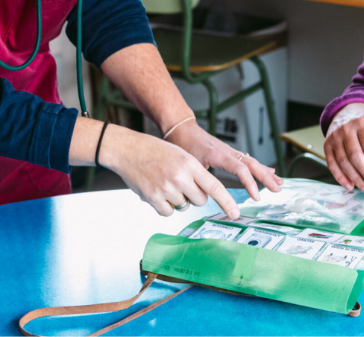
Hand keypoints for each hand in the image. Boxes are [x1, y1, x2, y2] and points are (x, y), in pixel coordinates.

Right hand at [98, 123, 242, 217]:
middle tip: (182, 183)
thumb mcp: (181, 154)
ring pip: (184, 206)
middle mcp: (180, 177)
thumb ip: (194, 173)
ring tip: (165, 182)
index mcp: (190, 164)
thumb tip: (205, 194)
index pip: (215, 187)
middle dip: (195, 196)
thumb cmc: (155, 150)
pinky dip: (165, 205)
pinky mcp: (153, 199)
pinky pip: (168, 212)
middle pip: (200, 200)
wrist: (128, 150)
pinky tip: (157, 190)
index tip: (236, 213)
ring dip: (178, 199)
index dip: (227, 202)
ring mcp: (166, 189)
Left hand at [167, 118, 282, 200]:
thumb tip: (204, 196)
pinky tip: (269, 172)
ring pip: (252, 162)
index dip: (250, 182)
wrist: (183, 129)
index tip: (256, 196)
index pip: (240, 168)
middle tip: (278, 189)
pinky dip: (260, 167)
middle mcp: (228, 152)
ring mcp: (230, 152)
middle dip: (266, 177)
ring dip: (266, 173)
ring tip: (279, 182)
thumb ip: (198, 177)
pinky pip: (248, 160)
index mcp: (219, 155)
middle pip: (252, 164)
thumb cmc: (184, 144)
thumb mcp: (189, 163)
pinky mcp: (229, 153)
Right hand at [323, 103, 363, 192]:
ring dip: (355, 178)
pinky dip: (340, 177)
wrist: (348, 110)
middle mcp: (345, 129)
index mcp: (362, 123)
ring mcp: (334, 137)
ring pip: (343, 162)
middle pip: (355, 156)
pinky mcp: (327, 145)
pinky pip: (331, 163)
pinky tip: (350, 185)